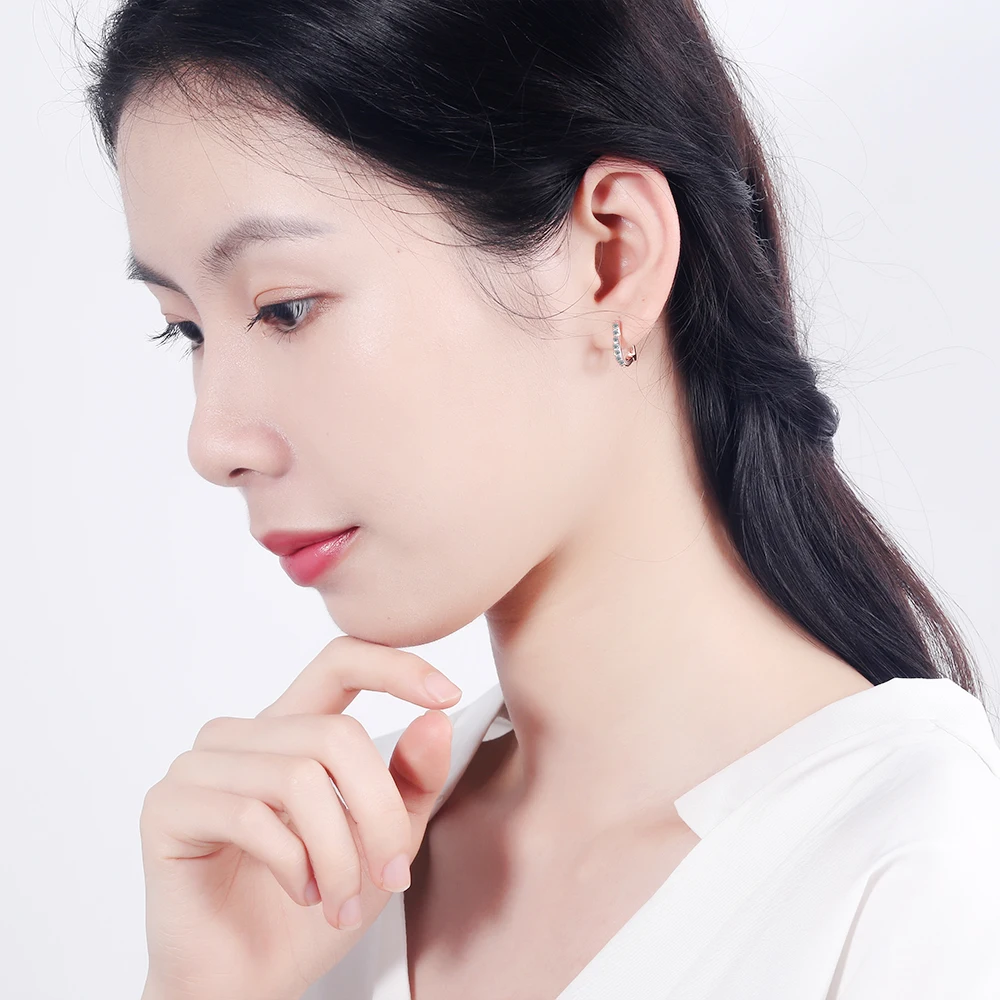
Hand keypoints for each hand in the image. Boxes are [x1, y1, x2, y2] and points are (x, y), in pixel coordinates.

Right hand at [138, 635, 460, 999]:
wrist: (246, 983)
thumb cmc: (311, 909)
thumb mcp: (384, 841)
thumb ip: (412, 780)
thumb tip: (437, 720)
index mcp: (292, 730)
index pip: (340, 661)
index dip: (395, 665)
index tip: (447, 693)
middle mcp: (243, 735)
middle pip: (335, 734)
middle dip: (377, 812)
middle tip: (392, 874)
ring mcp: (199, 766)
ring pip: (298, 777)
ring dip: (337, 854)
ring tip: (341, 899)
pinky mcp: (167, 808)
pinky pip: (249, 815)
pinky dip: (291, 863)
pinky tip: (299, 893)